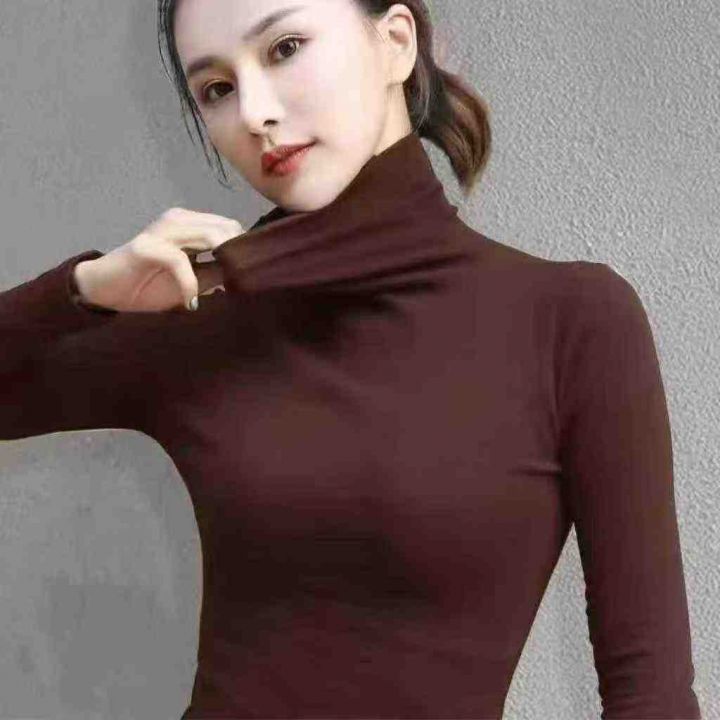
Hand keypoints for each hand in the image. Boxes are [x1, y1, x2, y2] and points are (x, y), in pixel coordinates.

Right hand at [73, 207, 242, 311]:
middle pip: (225, 228)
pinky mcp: (146, 246)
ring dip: (220, 264)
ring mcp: (162, 230)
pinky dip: (190, 283)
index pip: (230, 226)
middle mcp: (179, 220)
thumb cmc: (150, 285)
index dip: (244, 248)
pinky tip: (191, 301)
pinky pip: (179, 260)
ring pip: (208, 236)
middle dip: (237, 256)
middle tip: (239, 284)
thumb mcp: (194, 281)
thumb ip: (217, 272)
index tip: (253, 273)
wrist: (106, 291)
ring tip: (219, 290)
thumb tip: (246, 273)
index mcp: (192, 224)